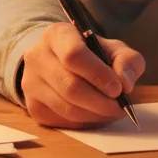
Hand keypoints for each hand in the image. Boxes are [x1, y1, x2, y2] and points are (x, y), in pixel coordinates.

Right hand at [20, 21, 145, 128]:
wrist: (62, 62)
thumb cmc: (93, 55)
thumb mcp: (114, 49)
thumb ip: (127, 61)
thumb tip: (125, 83)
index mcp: (57, 35)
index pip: (74, 55)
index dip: (98, 75)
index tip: (118, 89)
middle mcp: (37, 56)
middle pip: (70, 86)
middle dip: (100, 101)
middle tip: (121, 107)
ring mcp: (30, 83)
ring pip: (66, 107)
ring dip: (95, 114)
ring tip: (112, 111)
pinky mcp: (32, 106)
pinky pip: (61, 121)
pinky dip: (84, 122)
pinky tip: (95, 114)